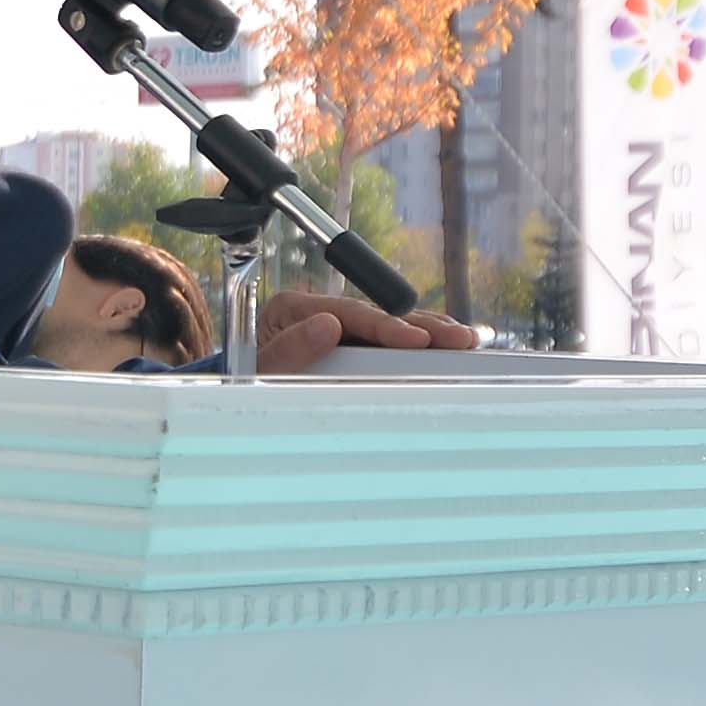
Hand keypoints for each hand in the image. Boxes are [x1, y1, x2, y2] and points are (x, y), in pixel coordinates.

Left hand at [250, 293, 488, 370]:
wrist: (239, 396)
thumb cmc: (246, 384)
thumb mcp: (257, 371)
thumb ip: (288, 351)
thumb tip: (327, 325)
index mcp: (294, 309)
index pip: (348, 313)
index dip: (386, 326)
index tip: (416, 340)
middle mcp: (320, 313)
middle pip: (379, 315)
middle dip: (422, 327)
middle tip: (460, 339)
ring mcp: (338, 331)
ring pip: (391, 329)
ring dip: (430, 335)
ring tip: (466, 342)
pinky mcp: (352, 350)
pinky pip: (390, 347)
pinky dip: (421, 350)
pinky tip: (450, 352)